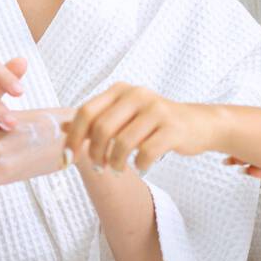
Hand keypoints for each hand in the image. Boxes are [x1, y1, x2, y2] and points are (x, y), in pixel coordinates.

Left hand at [61, 83, 218, 174]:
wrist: (198, 124)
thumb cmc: (155, 123)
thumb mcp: (123, 116)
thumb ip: (95, 120)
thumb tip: (61, 127)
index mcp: (120, 90)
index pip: (86, 111)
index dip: (73, 137)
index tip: (67, 158)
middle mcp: (137, 94)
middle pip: (101, 128)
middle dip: (95, 154)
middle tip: (99, 168)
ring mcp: (156, 109)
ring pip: (122, 143)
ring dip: (116, 163)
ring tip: (119, 170)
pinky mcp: (173, 127)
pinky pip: (146, 153)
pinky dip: (140, 165)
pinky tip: (141, 167)